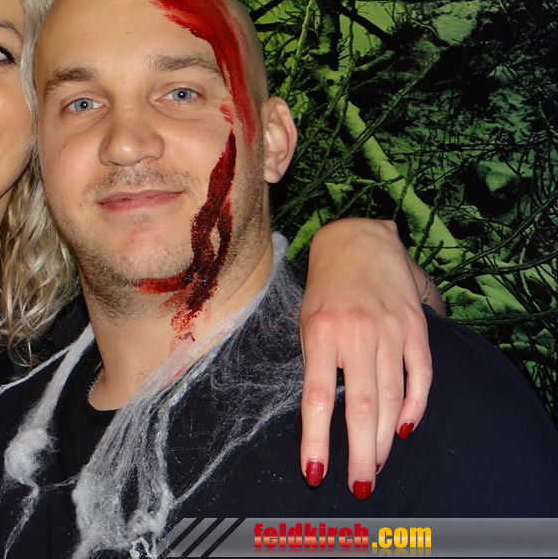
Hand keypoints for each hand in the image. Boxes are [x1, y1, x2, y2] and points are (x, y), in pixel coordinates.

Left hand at [297, 219, 433, 498]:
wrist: (357, 240)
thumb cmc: (323, 289)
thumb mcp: (306, 319)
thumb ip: (317, 362)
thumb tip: (321, 417)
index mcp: (320, 332)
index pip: (317, 396)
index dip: (316, 438)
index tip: (315, 472)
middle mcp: (356, 333)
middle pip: (361, 405)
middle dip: (359, 452)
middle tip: (359, 486)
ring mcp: (390, 330)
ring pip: (391, 397)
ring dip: (383, 438)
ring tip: (374, 468)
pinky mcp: (415, 328)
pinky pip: (420, 375)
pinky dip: (414, 406)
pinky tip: (403, 431)